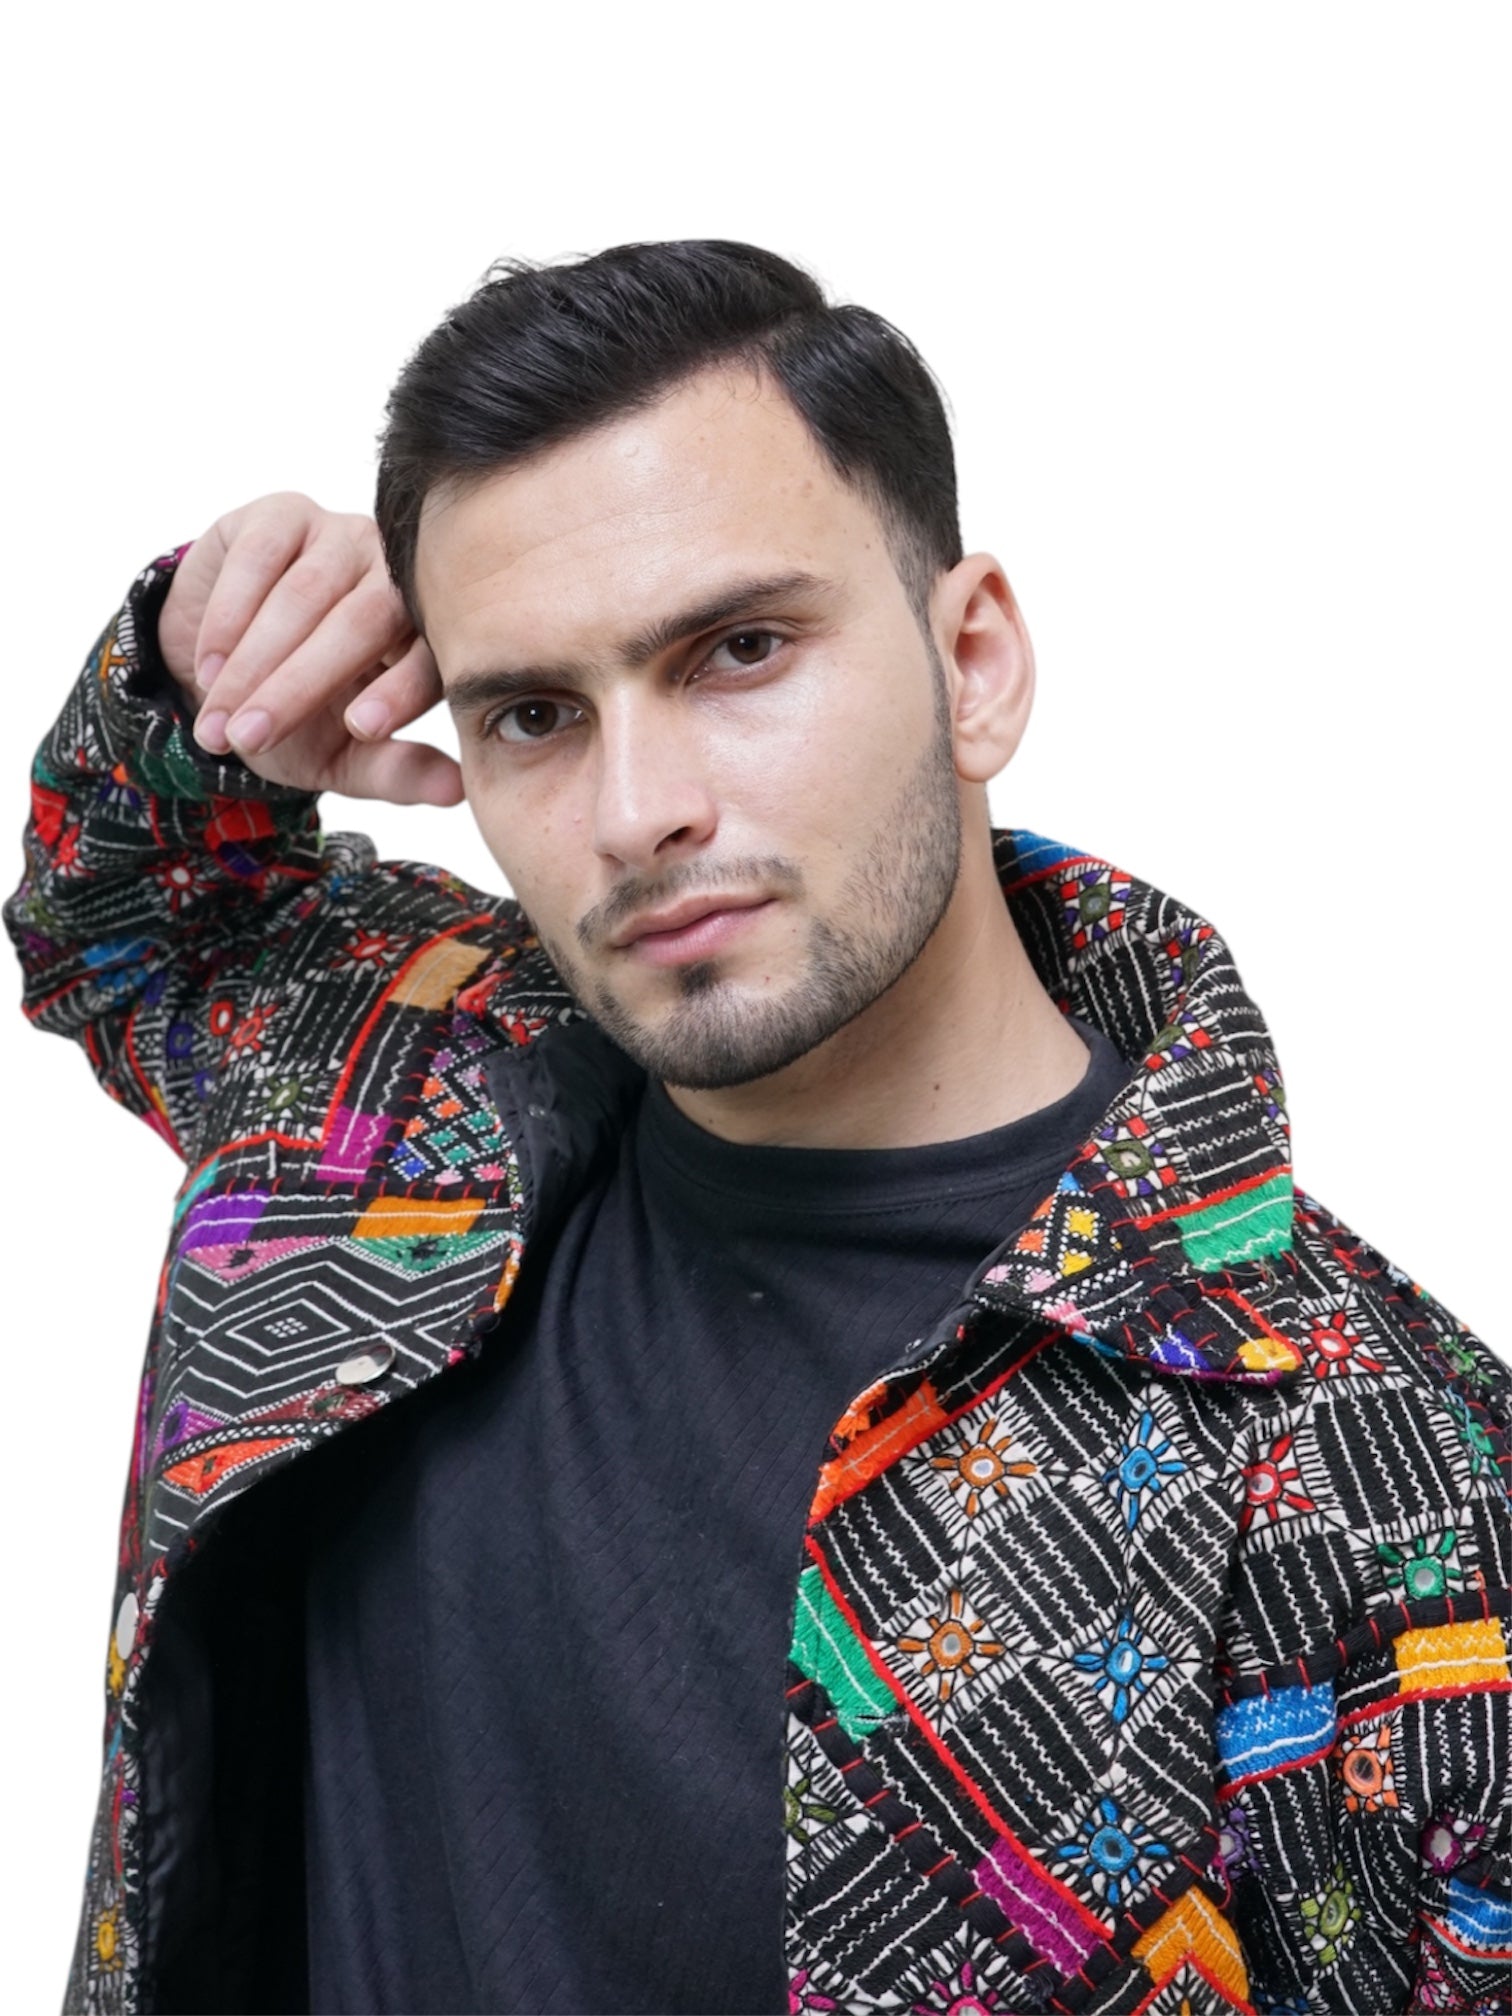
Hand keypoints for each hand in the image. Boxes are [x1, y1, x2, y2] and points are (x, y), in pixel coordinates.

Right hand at [156, 491, 462, 806]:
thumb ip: (397, 771)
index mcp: (423, 634)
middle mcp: (391, 577)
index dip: (396, 692)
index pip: (425, 659)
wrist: (223, 665)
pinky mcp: (282, 516)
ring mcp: (339, 537)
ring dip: (253, 663)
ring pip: (302, 596)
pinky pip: (257, 559)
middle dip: (299, 686)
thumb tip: (458, 793)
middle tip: (253, 737)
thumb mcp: (345, 755)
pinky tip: (210, 668)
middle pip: (360, 623)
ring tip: (219, 721)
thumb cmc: (299, 713)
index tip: (362, 729)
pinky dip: (228, 618)